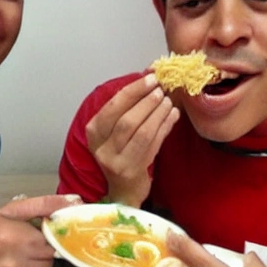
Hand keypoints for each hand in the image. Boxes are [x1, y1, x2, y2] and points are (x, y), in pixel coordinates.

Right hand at [0, 193, 81, 266]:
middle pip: (47, 246)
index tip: (74, 202)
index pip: (39, 212)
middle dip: (41, 245)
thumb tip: (29, 225)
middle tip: (24, 246)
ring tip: (7, 266)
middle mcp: (14, 250)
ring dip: (33, 265)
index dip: (58, 205)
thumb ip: (7, 227)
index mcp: (2, 228)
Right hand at [85, 73, 178, 206]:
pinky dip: (165, 127)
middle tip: (162, 89)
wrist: (123, 188)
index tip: (150, 78)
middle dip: (147, 102)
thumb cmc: (120, 152)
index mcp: (93, 132)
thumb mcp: (114, 130)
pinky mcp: (134, 170)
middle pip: (127, 120)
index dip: (133, 91)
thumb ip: (126, 107)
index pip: (112, 107)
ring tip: (169, 101)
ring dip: (158, 114)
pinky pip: (153, 145)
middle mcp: (102, 148)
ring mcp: (117, 162)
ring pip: (142, 133)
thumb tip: (148, 77)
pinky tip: (173, 115)